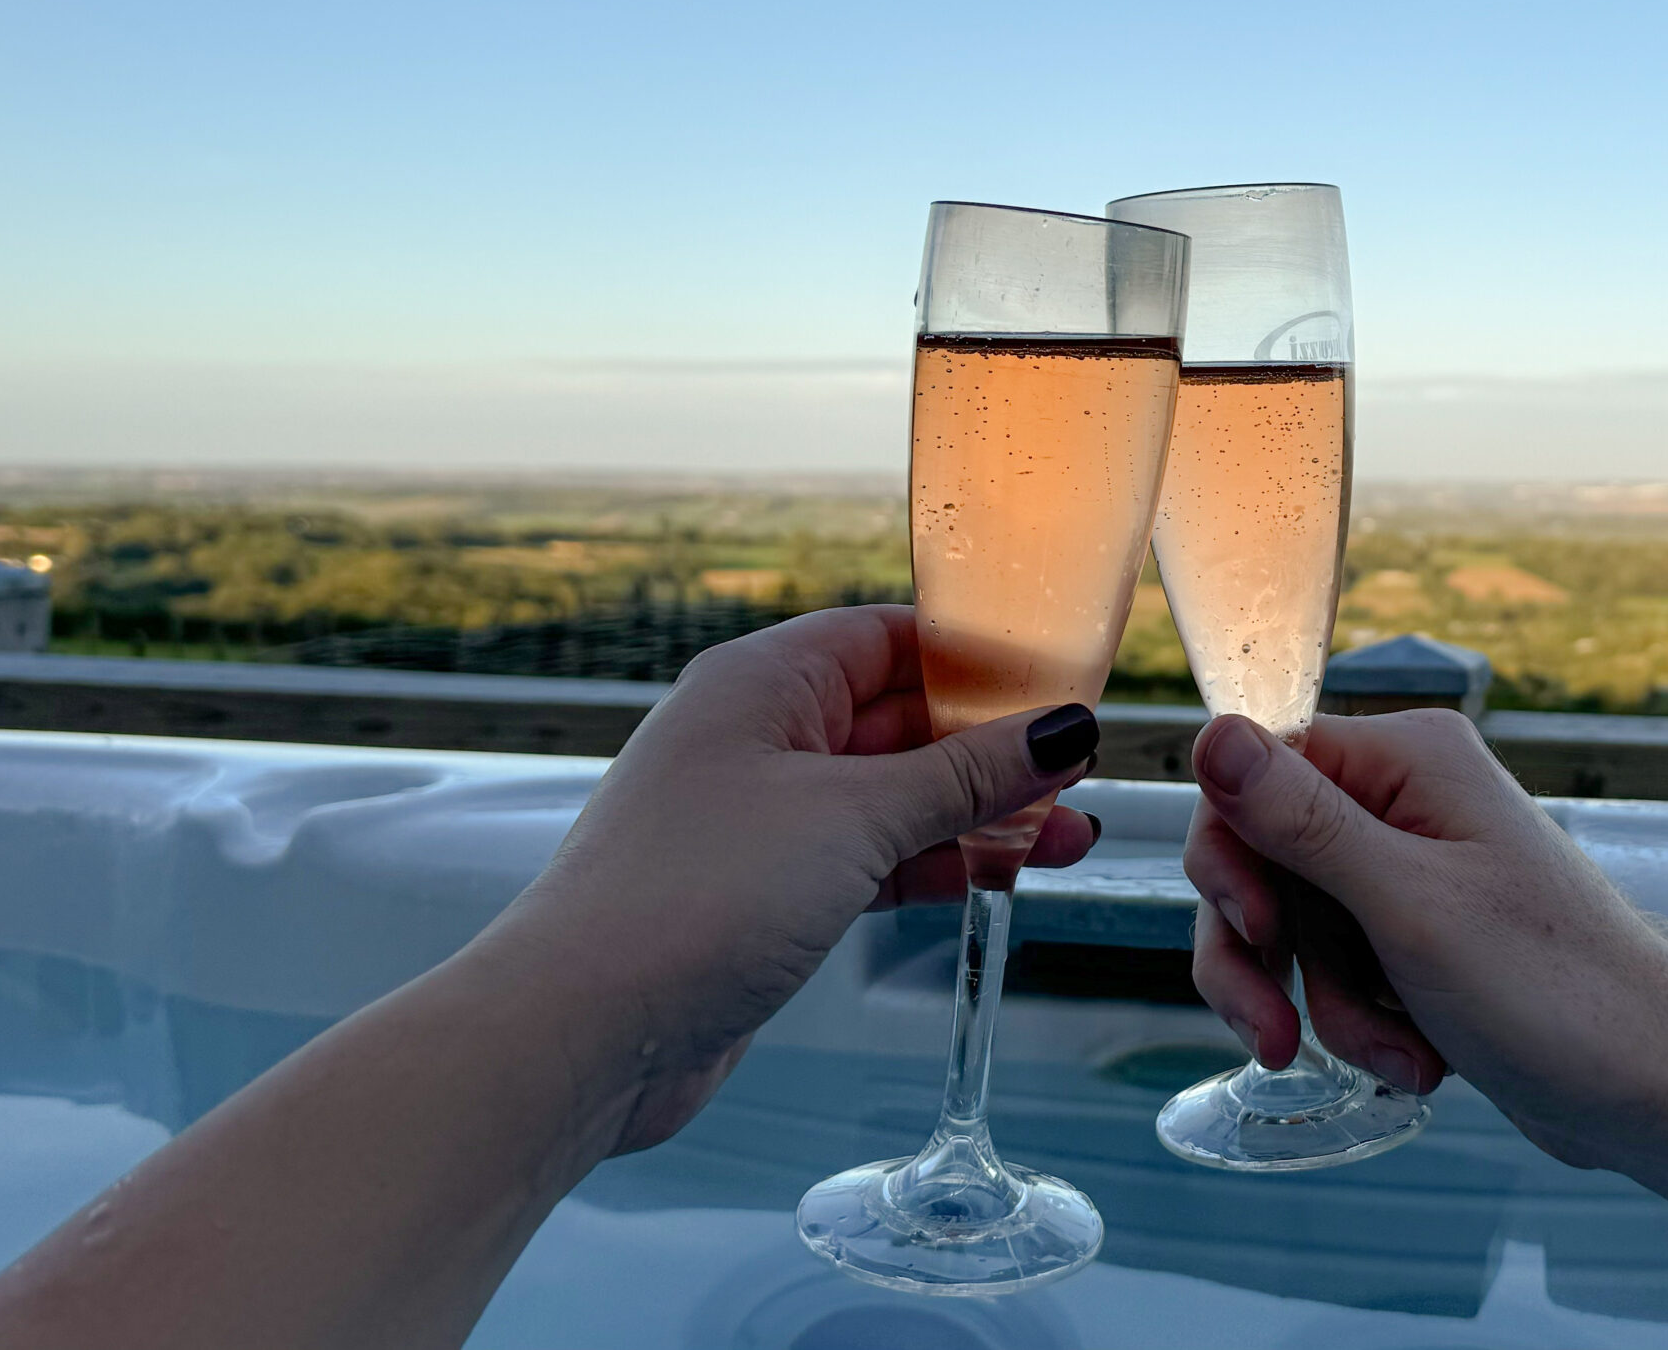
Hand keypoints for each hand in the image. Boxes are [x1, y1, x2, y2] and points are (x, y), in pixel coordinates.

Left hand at [471, 604, 1100, 1153]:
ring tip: (1071, 839)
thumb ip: (967, 775)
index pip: (890, 636)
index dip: (980, 656)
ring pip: (892, 797)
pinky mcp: (765, 893)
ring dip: (976, 816)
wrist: (583, 1029)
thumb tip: (1062, 728)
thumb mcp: (855, 819)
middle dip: (993, 747)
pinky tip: (999, 878)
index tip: (1065, 680)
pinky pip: (869, 858)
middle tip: (1084, 771)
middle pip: (899, 719)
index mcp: (762, 682)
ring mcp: (759, 819)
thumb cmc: (697, 897)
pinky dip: (933, 866)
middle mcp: (757, 737)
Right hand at [1183, 709, 1667, 1165]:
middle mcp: (1408, 799)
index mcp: (1408, 759)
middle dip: (1273, 959)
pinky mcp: (1424, 935)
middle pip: (1264, 859)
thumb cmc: (1555, 990)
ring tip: (1398, 1056)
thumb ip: (1300, 822)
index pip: (1257, 772)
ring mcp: (1417, 870)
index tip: (1257, 930)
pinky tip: (1419, 1058)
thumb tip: (1212, 731)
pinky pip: (1343, 969)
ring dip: (1329, 1006)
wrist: (1653, 1085)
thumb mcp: (1407, 905)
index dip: (1234, 856)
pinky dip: (1364, 1022)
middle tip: (1278, 1033)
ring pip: (1298, 928)